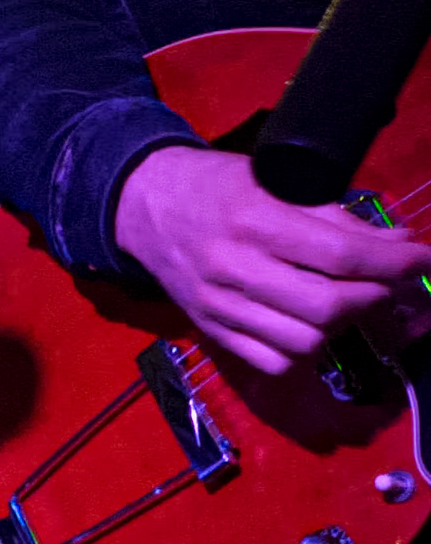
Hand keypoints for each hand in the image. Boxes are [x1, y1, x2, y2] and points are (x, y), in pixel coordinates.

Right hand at [112, 142, 430, 375]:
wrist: (141, 205)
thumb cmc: (214, 185)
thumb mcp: (274, 181)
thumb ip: (334, 215)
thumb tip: (396, 244)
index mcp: (253, 219)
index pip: (341, 255)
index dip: (394, 263)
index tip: (423, 260)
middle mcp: (232, 266)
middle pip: (327, 306)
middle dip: (372, 296)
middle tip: (384, 283)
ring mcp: (217, 304)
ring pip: (304, 340)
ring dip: (340, 325)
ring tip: (344, 301)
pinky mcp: (208, 328)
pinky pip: (271, 361)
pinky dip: (303, 349)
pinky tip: (307, 324)